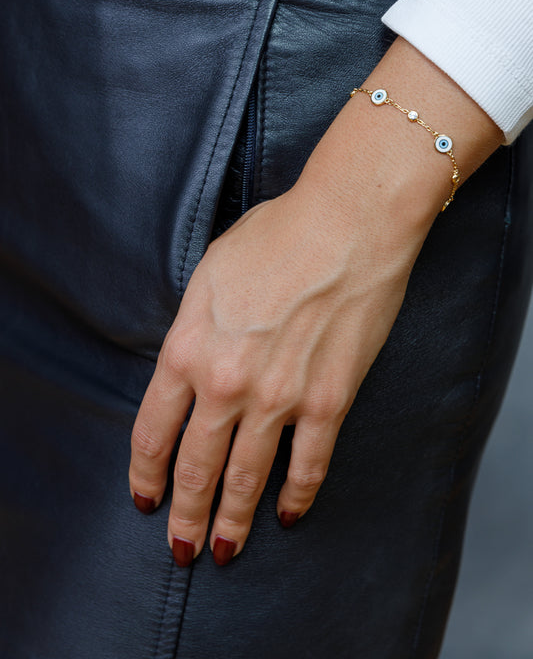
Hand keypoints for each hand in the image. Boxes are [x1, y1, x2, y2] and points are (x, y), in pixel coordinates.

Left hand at [128, 171, 423, 565]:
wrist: (345, 225)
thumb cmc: (275, 236)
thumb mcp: (207, 274)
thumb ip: (191, 329)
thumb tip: (189, 366)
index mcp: (188, 348)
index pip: (153, 431)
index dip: (146, 473)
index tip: (146, 498)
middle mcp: (226, 383)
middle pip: (195, 468)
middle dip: (185, 517)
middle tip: (181, 548)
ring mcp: (279, 397)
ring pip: (246, 479)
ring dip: (232, 522)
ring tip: (224, 551)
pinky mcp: (328, 401)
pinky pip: (308, 465)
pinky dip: (296, 497)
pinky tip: (288, 516)